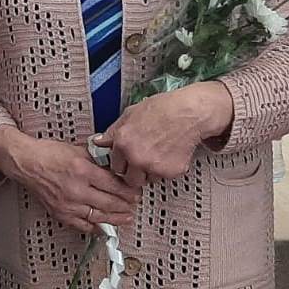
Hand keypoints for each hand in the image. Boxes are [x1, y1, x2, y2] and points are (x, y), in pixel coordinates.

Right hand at [0, 127, 139, 232]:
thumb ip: (98, 158)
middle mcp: (76, 189)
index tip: (135, 191)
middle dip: (126, 205)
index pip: (114, 185)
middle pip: (109, 203)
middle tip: (134, 204)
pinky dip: (96, 228)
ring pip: (98, 217)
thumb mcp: (78, 149)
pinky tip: (104, 227)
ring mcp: (68, 204)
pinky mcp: (61, 214)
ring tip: (126, 217)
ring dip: (115, 219)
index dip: (128, 190)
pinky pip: (82, 226)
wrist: (27, 163)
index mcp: (82, 170)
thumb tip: (115, 163)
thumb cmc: (48, 154)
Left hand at [94, 82, 233, 187]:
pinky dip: (166, 169)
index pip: (114, 166)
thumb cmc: (163, 108)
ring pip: (147, 179)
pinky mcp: (170, 172)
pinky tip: (169, 153)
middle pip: (129, 179)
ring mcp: (153, 166)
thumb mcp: (131, 113)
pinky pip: (164, 177)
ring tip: (158, 152)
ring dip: (150, 171)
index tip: (127, 160)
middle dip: (135, 172)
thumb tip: (99, 141)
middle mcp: (136, 157)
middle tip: (143, 159)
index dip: (122, 162)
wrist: (189, 112)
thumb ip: (113, 131)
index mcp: (123, 142)